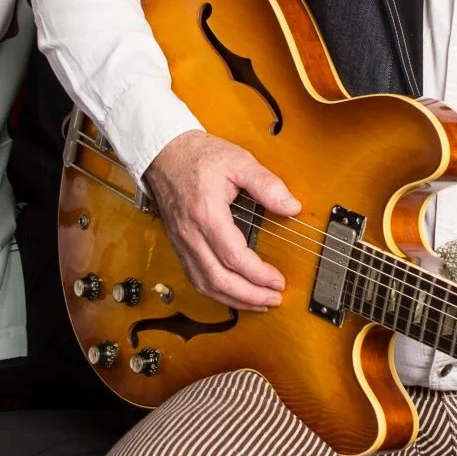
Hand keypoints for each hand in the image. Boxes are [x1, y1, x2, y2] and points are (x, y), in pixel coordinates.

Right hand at [141, 130, 299, 308]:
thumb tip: (291, 206)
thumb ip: (267, 185)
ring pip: (204, 284)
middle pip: (218, 279)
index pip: (234, 257)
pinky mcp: (179, 245)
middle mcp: (191, 234)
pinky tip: (232, 293)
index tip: (278, 280)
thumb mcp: (239, 162)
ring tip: (257, 303)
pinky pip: (195, 277)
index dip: (258, 274)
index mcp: (206, 214)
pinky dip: (216, 291)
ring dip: (233, 299)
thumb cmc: (199, 156)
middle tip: (273, 299)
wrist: (165, 153)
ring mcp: (182, 242)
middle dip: (249, 296)